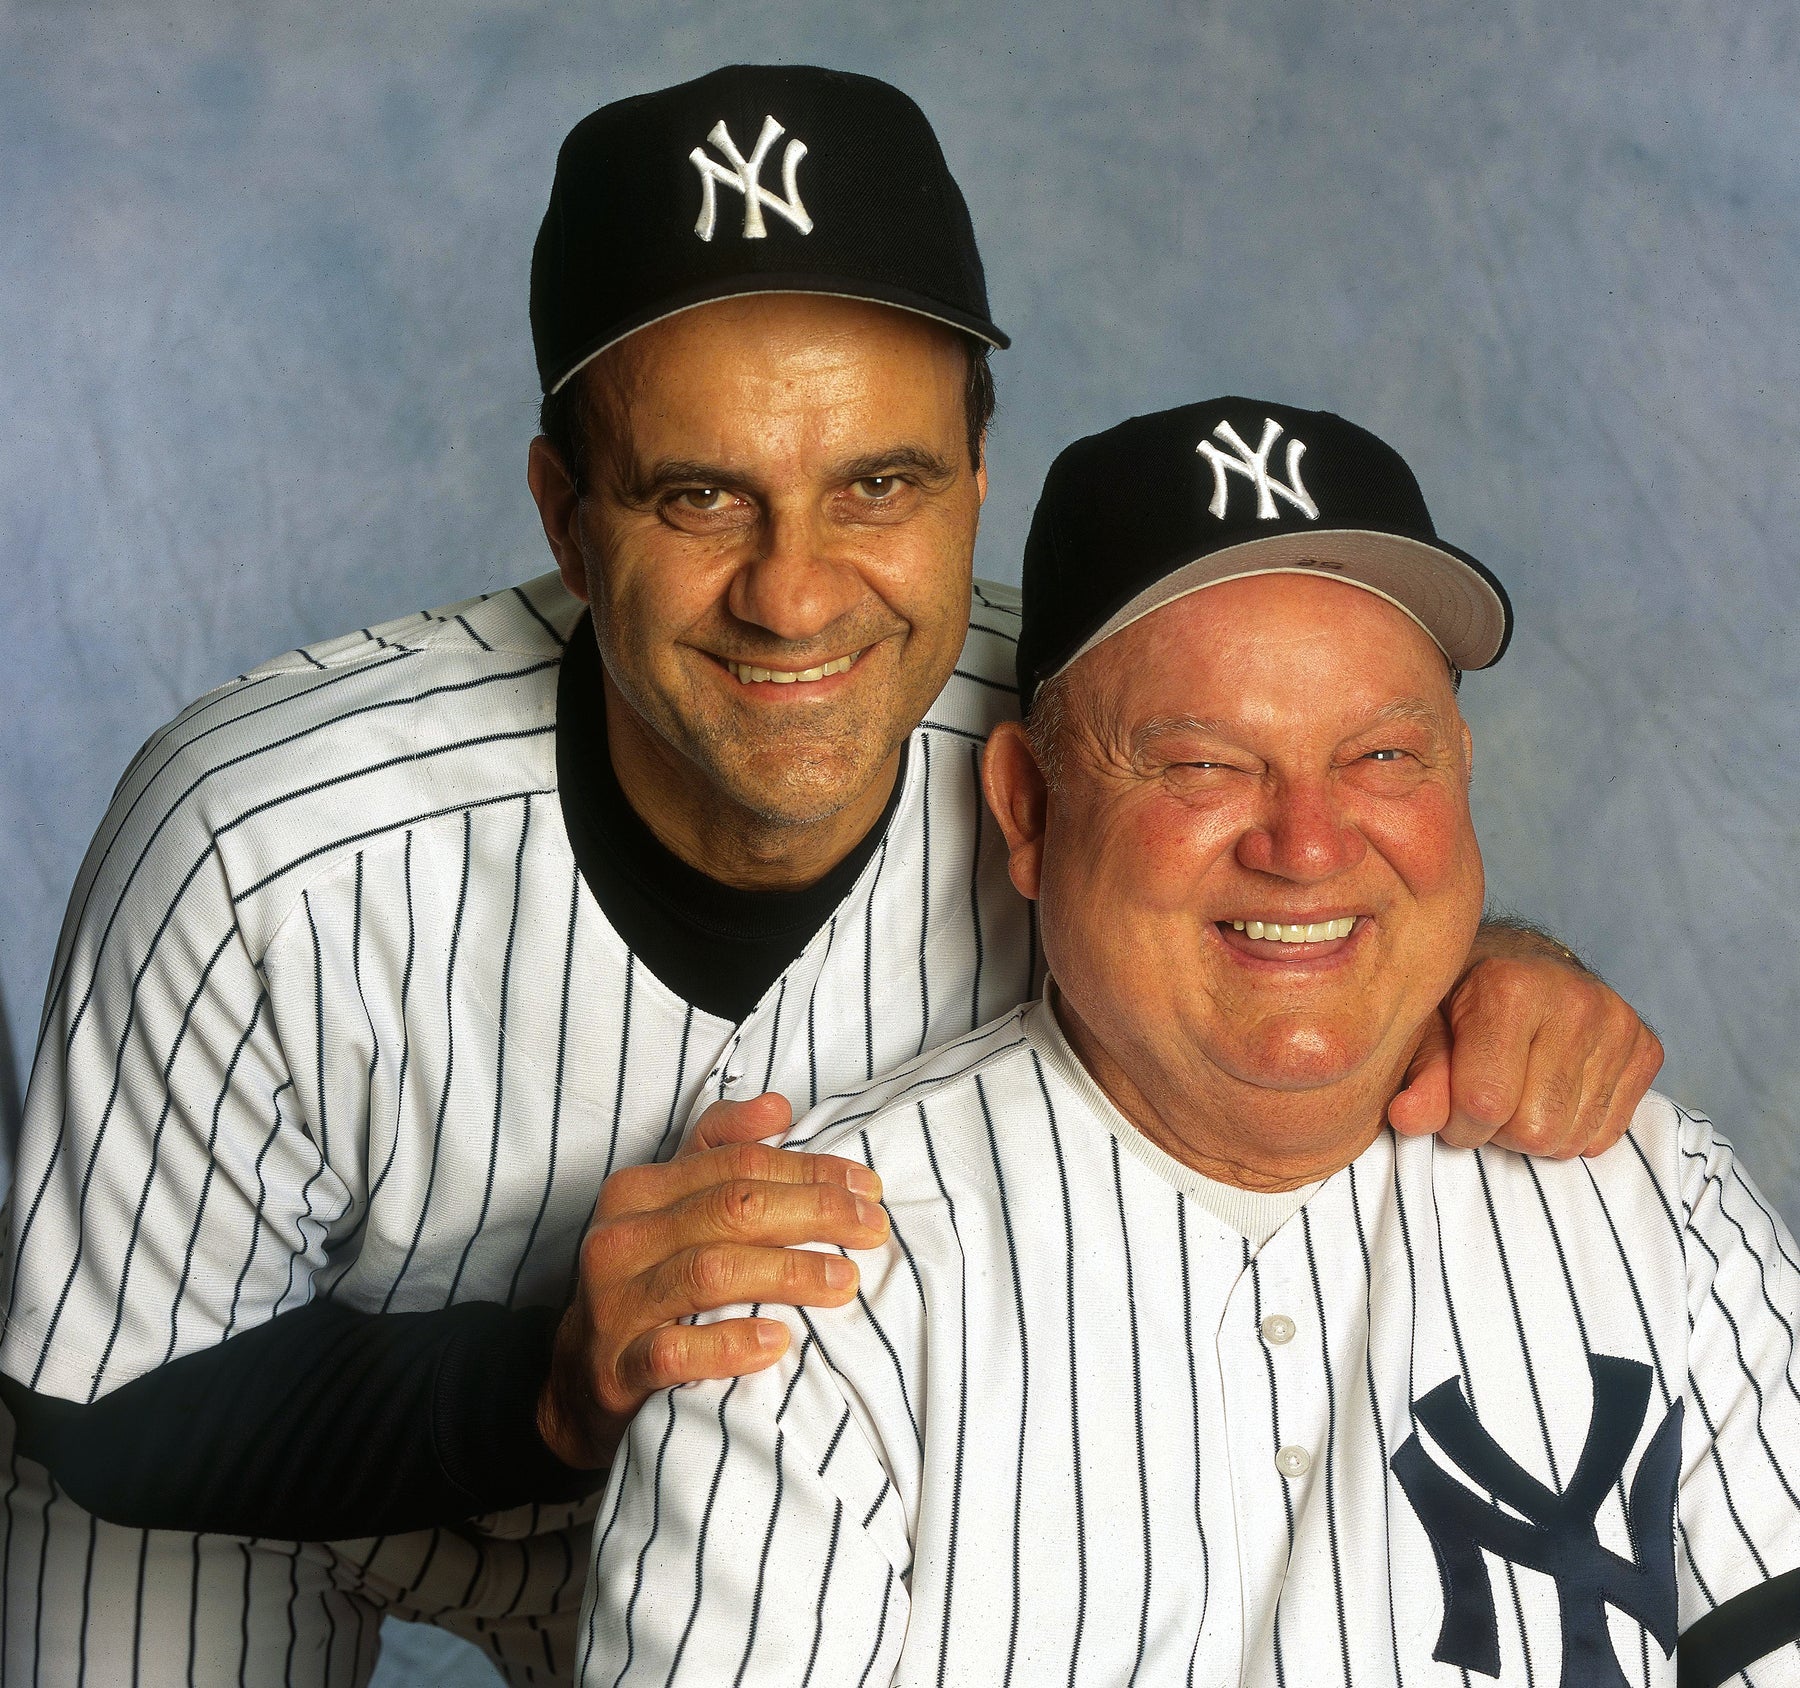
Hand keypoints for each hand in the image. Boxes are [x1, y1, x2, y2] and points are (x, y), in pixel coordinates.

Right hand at [537, 1092, 888, 1469]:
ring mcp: (615, 1304)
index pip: (737, 1164)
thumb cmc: (643, 1282)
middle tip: (873, 1229)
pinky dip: (731, 1345)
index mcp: (639, 1190)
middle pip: (732, 1209)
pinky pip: (676, 1352)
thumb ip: (719, 1150)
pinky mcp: (617, 1368)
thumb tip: (778, 1106)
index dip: (810, 1170)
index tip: (867, 1187)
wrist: (576, 1381)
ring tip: (844, 1281)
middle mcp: (622, 1239)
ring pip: (710, 1273)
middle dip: (814, 1213)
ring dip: (788, 1274)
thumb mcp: (669, 1206)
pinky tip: (779, 1342)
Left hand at [1388, 952, 1663, 1157]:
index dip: (1457, 1122)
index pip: (1485, 1104)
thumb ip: (1419, 1076)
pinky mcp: (1647, 1048)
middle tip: (1484, 1092)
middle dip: (1497, 1130)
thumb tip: (1406, 1119)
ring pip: (1571, 1140)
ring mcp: (1619, 1023)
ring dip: (1534, 1132)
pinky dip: (1572, 1128)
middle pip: (1533, 1131)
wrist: (1519, 963)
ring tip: (1517, 1088)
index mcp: (1510, 987)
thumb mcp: (1422, 1029)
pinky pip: (1607, 1135)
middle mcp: (1575, 1000)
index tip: (1446, 1100)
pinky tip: (1551, 1088)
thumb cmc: (1457, 998)